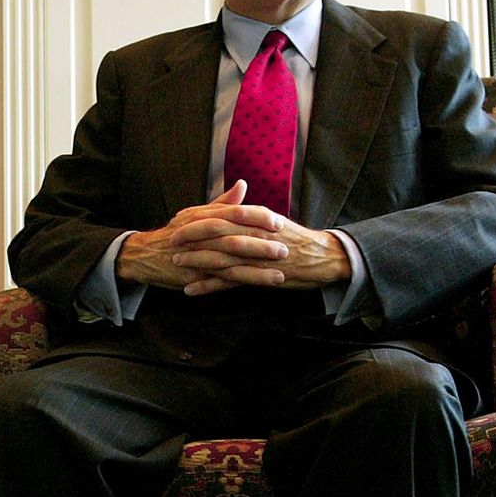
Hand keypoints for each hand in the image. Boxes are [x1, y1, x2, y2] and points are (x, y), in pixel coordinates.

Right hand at [116, 181, 288, 292]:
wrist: (145, 255)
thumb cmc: (174, 234)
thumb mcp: (196, 214)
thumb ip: (222, 202)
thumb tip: (242, 185)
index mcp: (202, 216)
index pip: (234, 212)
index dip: (257, 217)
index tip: (279, 221)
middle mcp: (200, 234)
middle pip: (235, 235)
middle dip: (262, 243)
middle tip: (286, 246)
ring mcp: (197, 255)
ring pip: (231, 259)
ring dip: (257, 266)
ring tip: (280, 271)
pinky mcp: (196, 275)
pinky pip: (223, 279)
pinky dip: (244, 281)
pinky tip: (263, 284)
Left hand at [172, 183, 351, 295]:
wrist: (324, 258)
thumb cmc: (298, 241)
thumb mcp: (274, 221)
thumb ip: (251, 215)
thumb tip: (233, 207)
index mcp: (257, 217)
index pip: (222, 212)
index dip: (198, 214)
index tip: (179, 217)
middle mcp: (255, 233)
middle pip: (216, 230)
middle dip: (190, 233)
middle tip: (171, 237)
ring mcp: (257, 256)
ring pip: (219, 255)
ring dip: (195, 259)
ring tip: (176, 262)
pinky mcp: (259, 276)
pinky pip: (229, 281)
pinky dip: (208, 285)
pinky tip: (191, 289)